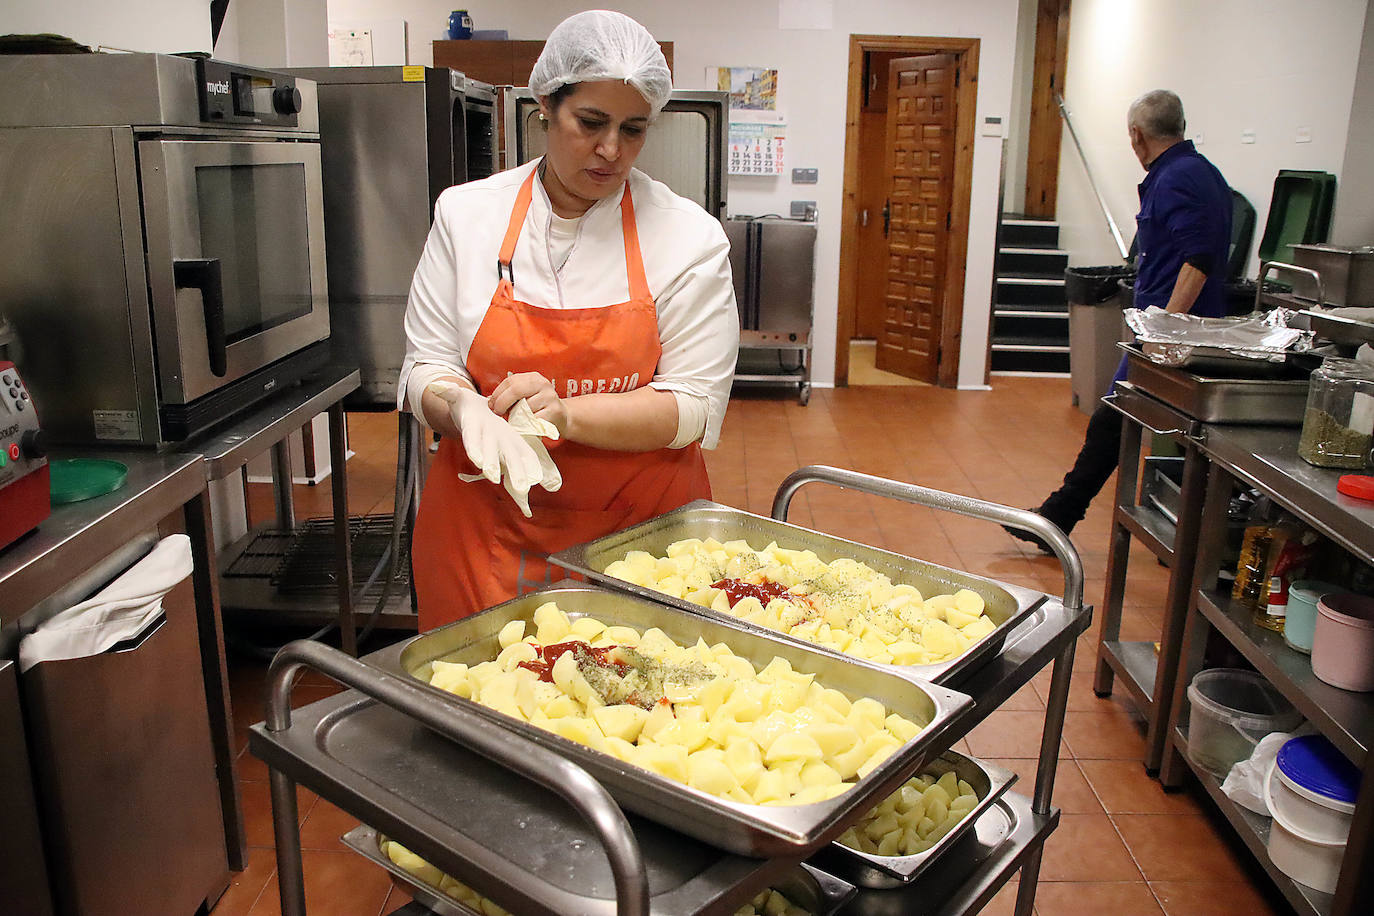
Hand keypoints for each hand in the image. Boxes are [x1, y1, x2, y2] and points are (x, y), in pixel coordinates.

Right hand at [429, 382, 543, 515]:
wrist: (476, 415)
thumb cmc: (465, 408)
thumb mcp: (457, 398)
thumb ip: (449, 394)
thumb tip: (436, 387)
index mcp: (474, 431)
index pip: (473, 442)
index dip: (476, 451)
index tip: (479, 462)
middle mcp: (488, 443)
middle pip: (493, 458)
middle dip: (500, 470)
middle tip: (505, 483)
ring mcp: (502, 447)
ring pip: (510, 464)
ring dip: (517, 477)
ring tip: (526, 492)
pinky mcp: (516, 444)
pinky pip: (527, 457)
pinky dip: (536, 469)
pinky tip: (551, 484)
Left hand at [488, 372, 568, 438]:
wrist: (563, 417)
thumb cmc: (539, 407)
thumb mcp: (526, 396)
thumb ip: (510, 396)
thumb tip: (490, 401)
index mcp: (533, 377)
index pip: (510, 381)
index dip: (497, 393)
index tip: (491, 405)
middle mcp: (543, 384)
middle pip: (516, 390)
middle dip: (502, 403)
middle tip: (498, 412)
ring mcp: (550, 397)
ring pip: (524, 407)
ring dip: (516, 416)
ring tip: (517, 420)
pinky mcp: (554, 412)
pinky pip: (533, 420)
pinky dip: (526, 425)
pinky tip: (526, 425)